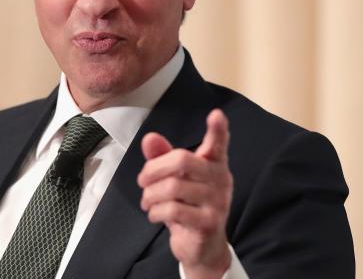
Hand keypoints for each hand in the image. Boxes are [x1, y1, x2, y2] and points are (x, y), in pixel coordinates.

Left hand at [138, 109, 232, 278]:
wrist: (202, 248)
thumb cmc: (189, 208)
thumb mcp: (175, 181)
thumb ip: (163, 158)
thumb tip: (150, 138)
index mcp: (214, 165)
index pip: (218, 144)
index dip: (218, 129)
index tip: (216, 114)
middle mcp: (221, 180)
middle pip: (182, 160)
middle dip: (153, 169)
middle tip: (142, 180)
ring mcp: (217, 202)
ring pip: (173, 186)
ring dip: (150, 195)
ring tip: (147, 201)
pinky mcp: (209, 223)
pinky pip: (174, 209)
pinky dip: (156, 212)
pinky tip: (155, 215)